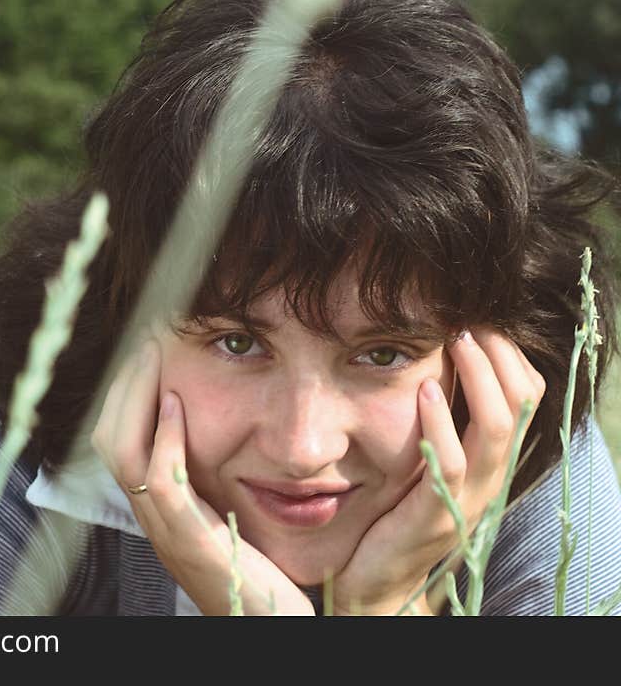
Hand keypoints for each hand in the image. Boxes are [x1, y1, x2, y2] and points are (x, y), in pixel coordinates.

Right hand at [90, 336, 314, 614]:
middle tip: (145, 341)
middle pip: (109, 440)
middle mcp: (151, 518)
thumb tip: (206, 432)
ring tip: (154, 357)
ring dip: (137, 397)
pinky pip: (163, 482)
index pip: (117, 441)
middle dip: (124, 384)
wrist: (268, 626)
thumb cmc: (253, 573)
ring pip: (124, 453)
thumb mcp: (224, 517)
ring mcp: (166, 531)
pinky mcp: (192, 541)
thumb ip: (210, 480)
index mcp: (157, 509)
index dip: (123, 394)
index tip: (143, 351)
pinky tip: (177, 406)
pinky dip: (164, 439)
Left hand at [331, 327, 545, 614]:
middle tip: (470, 322)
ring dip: (479, 379)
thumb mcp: (428, 465)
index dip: (510, 358)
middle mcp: (489, 481)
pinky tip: (424, 389)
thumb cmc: (397, 514)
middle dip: (500, 357)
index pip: (525, 401)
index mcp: (490, 464)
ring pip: (494, 431)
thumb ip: (441, 427)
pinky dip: (440, 421)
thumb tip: (433, 368)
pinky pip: (450, 464)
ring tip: (458, 341)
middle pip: (520, 408)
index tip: (481, 321)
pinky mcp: (434, 516)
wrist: (378, 582)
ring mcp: (466, 501)